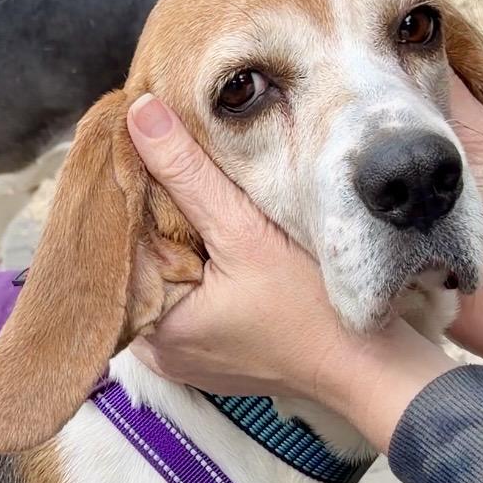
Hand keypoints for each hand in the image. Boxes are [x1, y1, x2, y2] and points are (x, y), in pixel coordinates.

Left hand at [126, 96, 451, 453]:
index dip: (127, 198)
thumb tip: (140, 113)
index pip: (117, 249)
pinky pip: (188, 305)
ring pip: (163, 284)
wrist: (366, 368)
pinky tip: (211, 240)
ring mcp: (184, 361)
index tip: (135, 151)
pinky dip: (196, 273)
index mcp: (152, 330)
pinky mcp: (211, 360)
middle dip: (150, 220)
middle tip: (159, 160)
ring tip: (183, 191)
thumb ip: (188, 172)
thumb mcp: (244, 231)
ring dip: (174, 245)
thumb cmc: (311, 310)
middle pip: (138, 268)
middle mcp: (157, 355)